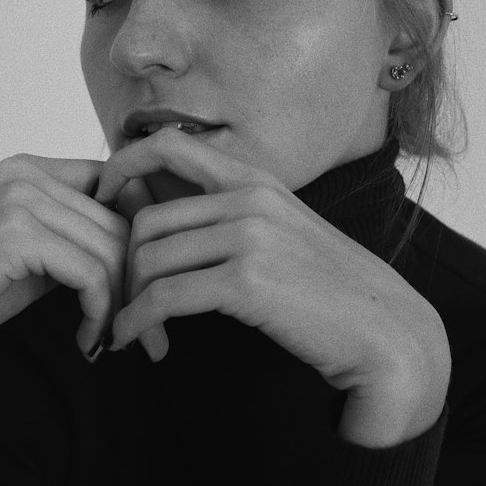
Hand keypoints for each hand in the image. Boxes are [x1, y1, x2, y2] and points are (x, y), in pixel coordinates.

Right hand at [0, 152, 135, 370]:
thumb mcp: (30, 253)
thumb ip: (73, 237)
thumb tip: (139, 249)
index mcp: (29, 169)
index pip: (118, 186)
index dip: (140, 235)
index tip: (142, 287)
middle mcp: (26, 175)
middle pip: (121, 220)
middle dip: (139, 277)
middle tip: (143, 328)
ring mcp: (19, 200)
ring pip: (112, 249)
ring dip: (121, 302)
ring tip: (113, 338)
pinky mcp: (16, 234)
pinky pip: (90, 273)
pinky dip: (99, 313)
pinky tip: (87, 340)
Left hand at [94, 127, 448, 403]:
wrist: (385, 333)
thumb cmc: (331, 293)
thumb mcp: (284, 235)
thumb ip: (234, 219)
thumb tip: (170, 224)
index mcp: (257, 180)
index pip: (167, 145)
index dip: (120, 167)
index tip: (99, 204)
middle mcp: (250, 198)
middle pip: (146, 219)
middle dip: (120, 263)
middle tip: (115, 299)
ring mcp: (249, 237)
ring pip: (148, 258)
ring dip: (128, 300)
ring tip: (127, 328)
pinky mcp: (247, 281)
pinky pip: (164, 297)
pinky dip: (137, 322)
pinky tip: (133, 341)